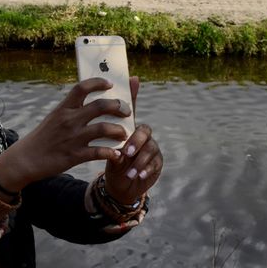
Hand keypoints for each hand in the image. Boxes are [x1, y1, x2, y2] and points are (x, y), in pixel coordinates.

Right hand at [0, 76, 131, 192]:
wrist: (26, 159)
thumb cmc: (42, 138)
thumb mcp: (54, 118)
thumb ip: (70, 110)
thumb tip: (89, 101)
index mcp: (63, 108)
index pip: (82, 87)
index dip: (99, 82)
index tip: (110, 84)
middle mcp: (69, 120)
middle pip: (100, 106)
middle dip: (118, 106)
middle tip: (127, 111)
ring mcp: (73, 138)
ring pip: (104, 129)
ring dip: (119, 130)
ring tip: (124, 133)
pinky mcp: (75, 155)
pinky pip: (100, 152)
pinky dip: (112, 153)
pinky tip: (116, 154)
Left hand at [103, 84, 161, 203]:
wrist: (120, 184)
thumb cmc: (114, 162)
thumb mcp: (108, 152)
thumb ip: (110, 143)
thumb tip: (109, 139)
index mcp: (130, 128)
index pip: (132, 110)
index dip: (134, 95)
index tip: (133, 83)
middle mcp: (143, 135)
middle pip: (145, 130)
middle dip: (136, 141)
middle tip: (127, 152)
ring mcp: (152, 148)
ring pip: (151, 148)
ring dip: (139, 161)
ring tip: (130, 172)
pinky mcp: (158, 162)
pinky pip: (156, 163)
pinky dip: (147, 170)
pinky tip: (140, 175)